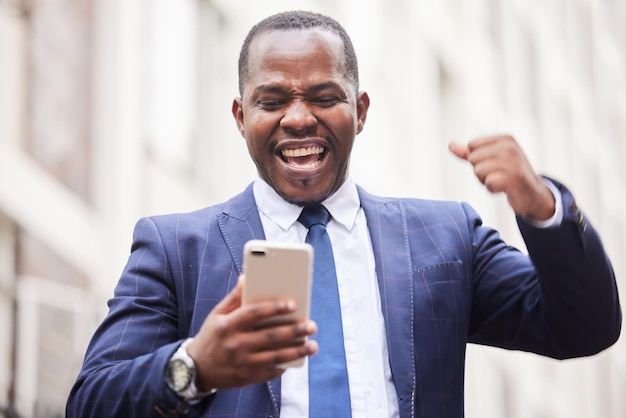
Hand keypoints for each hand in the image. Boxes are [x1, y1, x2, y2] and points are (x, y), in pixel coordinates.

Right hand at [186, 276, 317, 390]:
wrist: (196, 369)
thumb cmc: (211, 336)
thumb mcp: (217, 315)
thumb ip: (234, 298)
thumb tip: (247, 277)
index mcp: (227, 325)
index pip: (254, 313)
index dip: (274, 308)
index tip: (293, 304)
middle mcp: (235, 345)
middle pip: (270, 336)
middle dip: (294, 331)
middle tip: (312, 325)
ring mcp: (242, 363)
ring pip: (275, 357)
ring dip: (297, 351)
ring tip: (312, 345)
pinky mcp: (247, 378)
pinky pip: (270, 372)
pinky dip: (285, 365)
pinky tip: (297, 359)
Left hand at [448, 135, 554, 219]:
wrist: (534, 194)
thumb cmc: (509, 175)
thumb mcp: (490, 159)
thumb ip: (469, 153)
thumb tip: (451, 145)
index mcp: (504, 139)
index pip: (472, 146)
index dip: (478, 159)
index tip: (494, 165)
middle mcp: (509, 147)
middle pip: (473, 159)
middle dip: (481, 171)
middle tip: (499, 175)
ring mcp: (513, 162)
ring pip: (478, 171)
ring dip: (486, 181)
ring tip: (502, 181)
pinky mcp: (514, 178)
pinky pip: (488, 183)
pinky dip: (492, 189)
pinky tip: (505, 188)